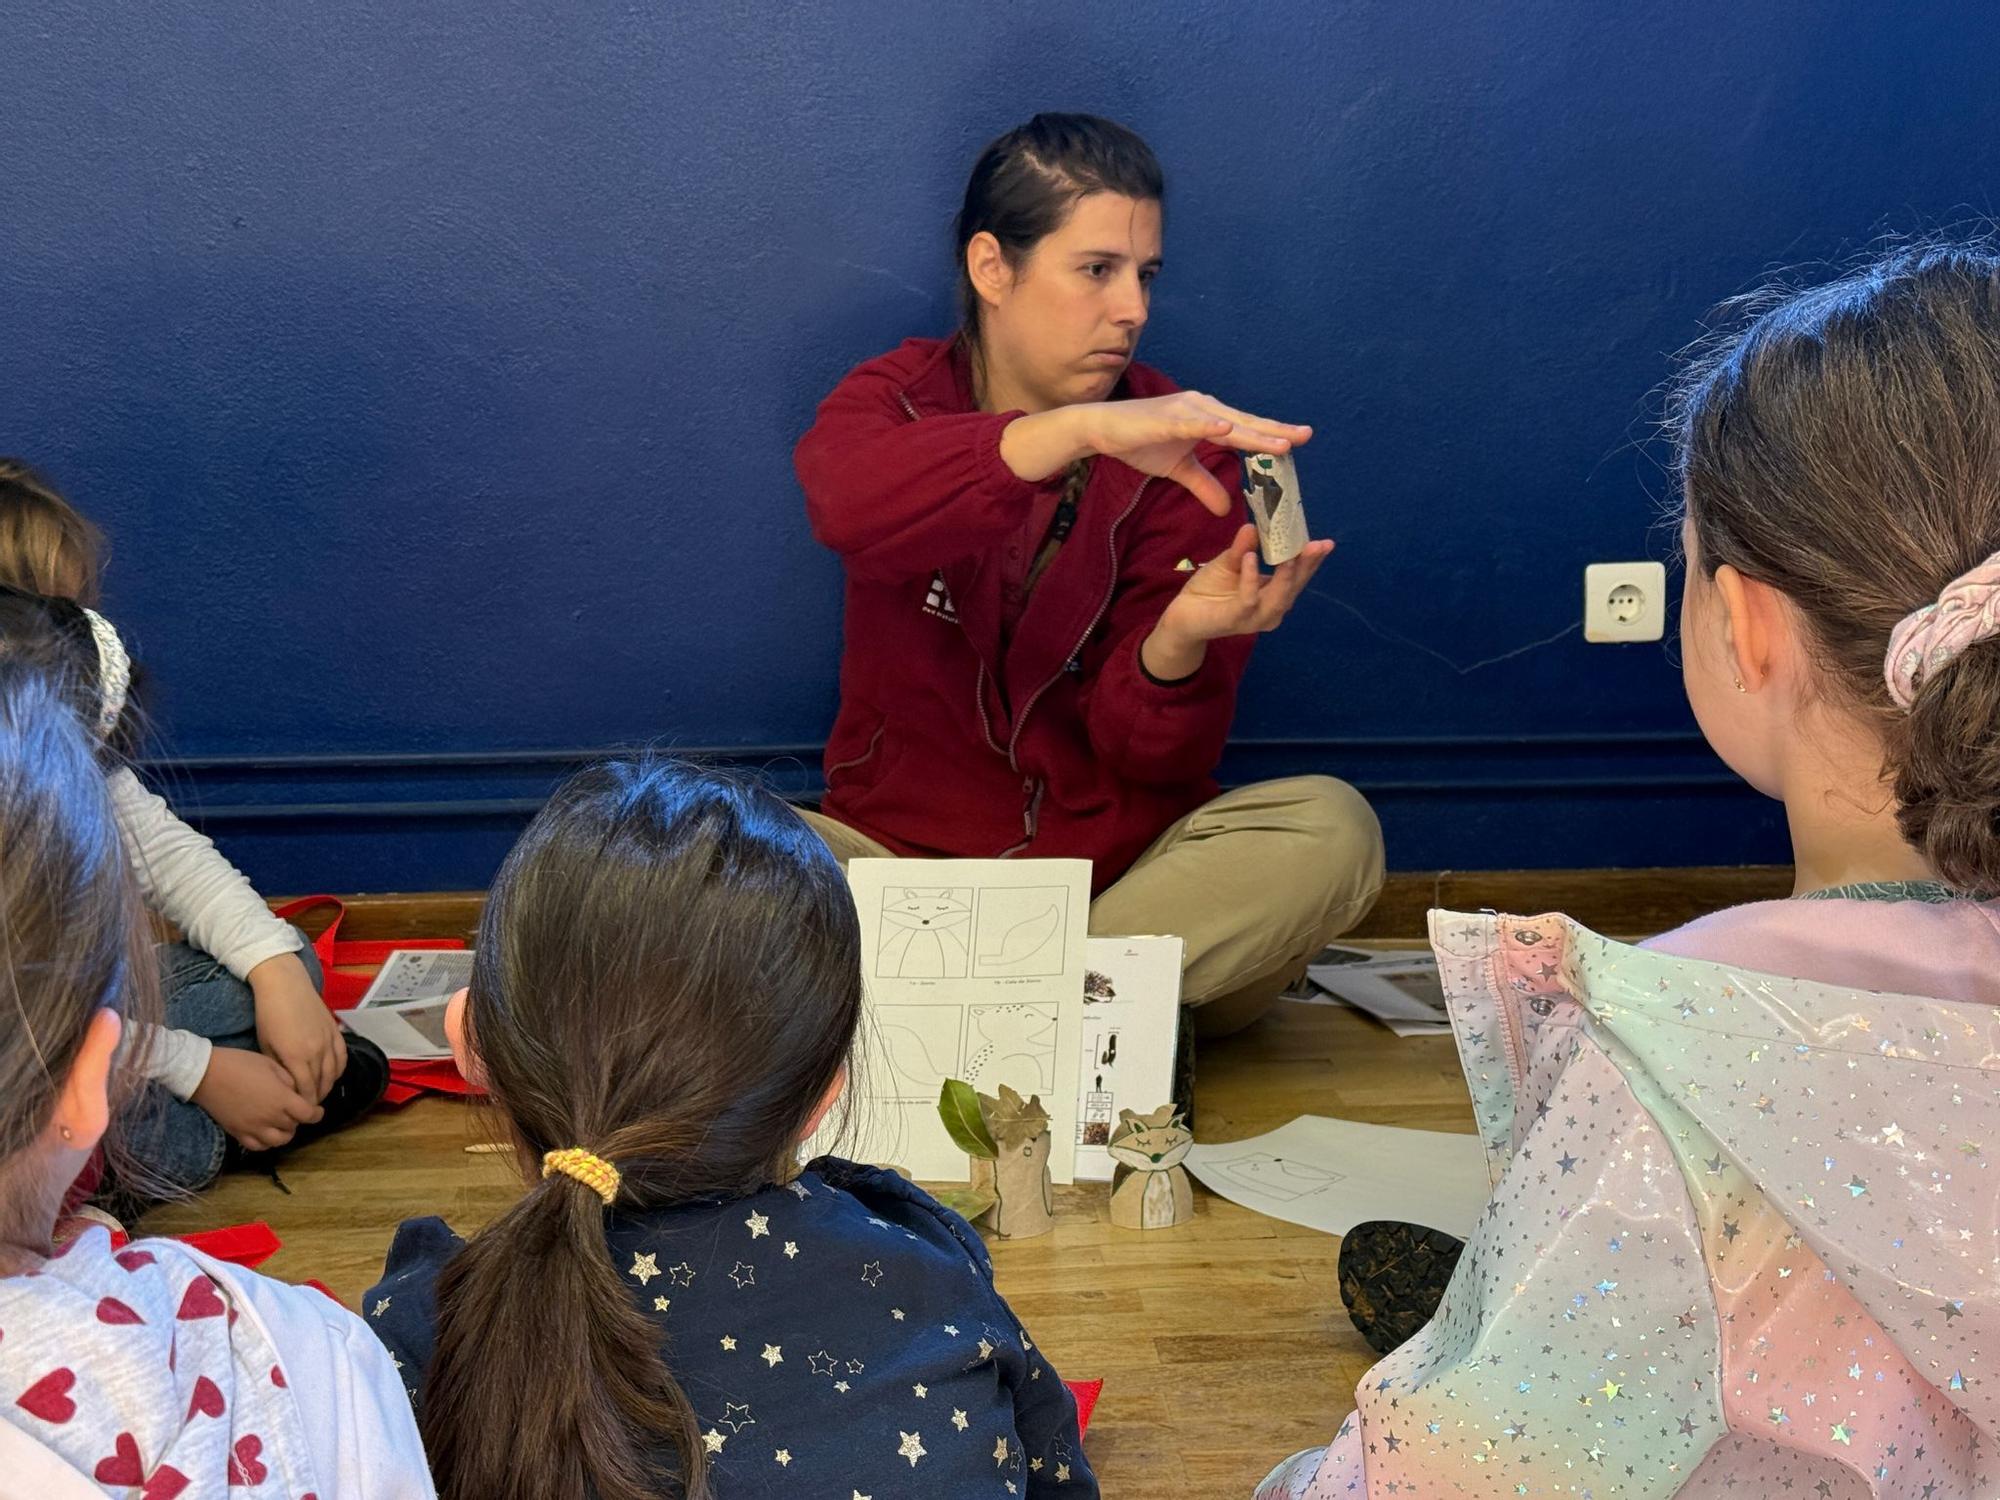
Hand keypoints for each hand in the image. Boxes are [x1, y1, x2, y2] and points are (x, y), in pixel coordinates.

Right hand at [190, 1045, 323, 1151]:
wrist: (205, 1074)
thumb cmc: (241, 1063)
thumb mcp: (272, 1065)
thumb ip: (289, 1081)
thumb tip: (296, 1093)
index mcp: (281, 1099)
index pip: (308, 1115)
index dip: (316, 1114)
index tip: (317, 1110)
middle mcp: (270, 1118)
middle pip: (294, 1127)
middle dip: (298, 1119)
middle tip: (294, 1109)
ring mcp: (252, 1128)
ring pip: (278, 1141)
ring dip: (284, 1133)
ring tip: (281, 1122)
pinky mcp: (237, 1133)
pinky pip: (257, 1147)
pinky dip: (266, 1142)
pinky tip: (265, 1131)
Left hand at [250, 951, 345, 1100]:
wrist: (285, 985)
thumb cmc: (269, 1014)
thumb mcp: (265, 1045)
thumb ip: (279, 1068)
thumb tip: (286, 1086)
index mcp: (296, 1057)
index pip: (305, 1091)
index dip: (304, 1105)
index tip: (299, 1113)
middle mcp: (317, 1052)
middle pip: (321, 1085)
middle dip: (316, 1098)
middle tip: (309, 1108)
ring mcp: (329, 1041)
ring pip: (334, 1073)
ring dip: (328, 1086)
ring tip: (320, 1093)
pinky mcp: (336, 1031)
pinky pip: (342, 1057)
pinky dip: (339, 1070)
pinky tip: (332, 1075)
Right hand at [999, 393, 1310, 515]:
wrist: (1102, 430)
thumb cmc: (1139, 442)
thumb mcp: (1178, 470)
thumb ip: (1204, 485)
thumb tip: (1226, 508)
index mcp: (1209, 419)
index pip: (1247, 431)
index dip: (1272, 437)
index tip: (1299, 442)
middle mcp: (1204, 408)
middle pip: (1246, 424)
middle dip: (1275, 432)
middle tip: (1305, 436)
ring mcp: (1187, 410)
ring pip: (1228, 424)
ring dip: (1254, 433)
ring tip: (1280, 443)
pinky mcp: (1167, 416)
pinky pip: (1194, 422)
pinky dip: (1211, 425)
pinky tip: (1230, 430)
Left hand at [1141, 525, 1335, 678]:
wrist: (1183, 615)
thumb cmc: (1211, 589)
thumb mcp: (1230, 562)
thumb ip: (1244, 547)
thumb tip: (1254, 526)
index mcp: (1274, 593)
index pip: (1298, 576)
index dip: (1311, 560)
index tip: (1325, 543)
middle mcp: (1271, 609)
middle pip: (1294, 587)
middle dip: (1307, 566)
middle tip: (1318, 545)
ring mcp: (1255, 618)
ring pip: (1277, 599)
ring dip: (1285, 577)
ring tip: (1290, 556)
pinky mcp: (1235, 619)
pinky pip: (1248, 600)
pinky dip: (1250, 579)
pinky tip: (1250, 560)